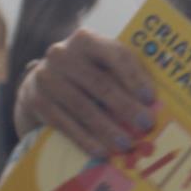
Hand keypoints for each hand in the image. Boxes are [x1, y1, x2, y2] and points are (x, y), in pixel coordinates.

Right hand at [19, 29, 156, 157]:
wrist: (41, 80)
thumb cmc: (85, 73)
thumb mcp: (102, 64)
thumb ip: (124, 75)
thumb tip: (154, 104)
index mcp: (86, 39)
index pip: (115, 55)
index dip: (134, 78)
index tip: (151, 98)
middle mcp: (62, 54)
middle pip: (99, 83)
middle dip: (125, 107)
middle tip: (145, 125)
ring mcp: (46, 77)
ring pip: (82, 106)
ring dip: (107, 128)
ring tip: (126, 144)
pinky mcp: (37, 101)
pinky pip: (64, 123)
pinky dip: (85, 139)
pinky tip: (101, 150)